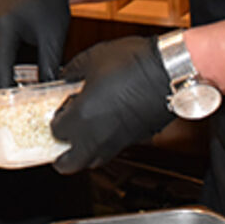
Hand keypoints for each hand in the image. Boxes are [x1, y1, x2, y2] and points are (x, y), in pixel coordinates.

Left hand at [51, 35, 174, 171]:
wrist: (169, 71)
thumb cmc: (133, 64)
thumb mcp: (93, 59)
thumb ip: (72, 71)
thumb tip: (65, 75)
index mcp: (82, 118)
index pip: (56, 132)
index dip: (55, 120)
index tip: (60, 108)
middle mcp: (97, 137)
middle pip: (70, 164)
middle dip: (61, 156)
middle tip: (61, 140)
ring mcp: (117, 142)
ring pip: (94, 161)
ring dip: (84, 152)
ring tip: (82, 135)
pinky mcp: (135, 140)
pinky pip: (113, 150)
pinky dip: (105, 144)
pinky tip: (107, 125)